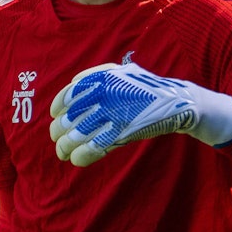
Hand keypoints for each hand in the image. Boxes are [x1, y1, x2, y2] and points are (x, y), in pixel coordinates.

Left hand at [49, 62, 231, 166]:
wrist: (175, 102)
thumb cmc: (145, 88)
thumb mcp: (121, 72)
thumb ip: (95, 75)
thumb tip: (72, 83)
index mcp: (98, 81)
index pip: (65, 98)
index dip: (57, 111)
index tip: (56, 119)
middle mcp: (101, 97)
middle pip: (67, 121)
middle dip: (58, 134)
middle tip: (59, 141)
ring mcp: (111, 116)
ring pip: (76, 137)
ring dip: (65, 148)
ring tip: (64, 154)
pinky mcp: (121, 134)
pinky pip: (93, 148)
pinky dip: (82, 156)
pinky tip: (79, 160)